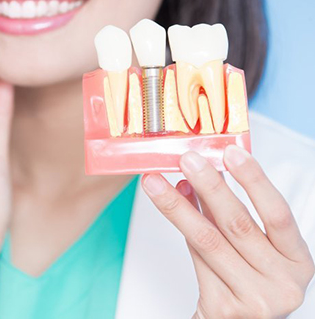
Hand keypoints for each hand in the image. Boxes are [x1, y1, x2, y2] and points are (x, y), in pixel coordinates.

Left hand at [142, 145, 314, 318]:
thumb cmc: (248, 281)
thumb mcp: (253, 248)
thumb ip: (230, 214)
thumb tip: (199, 176)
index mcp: (297, 261)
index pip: (278, 213)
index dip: (255, 180)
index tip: (231, 152)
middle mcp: (283, 282)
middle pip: (238, 223)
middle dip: (208, 186)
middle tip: (187, 160)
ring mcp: (254, 298)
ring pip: (208, 240)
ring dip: (178, 206)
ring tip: (156, 182)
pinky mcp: (224, 308)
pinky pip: (196, 258)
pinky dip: (181, 229)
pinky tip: (169, 206)